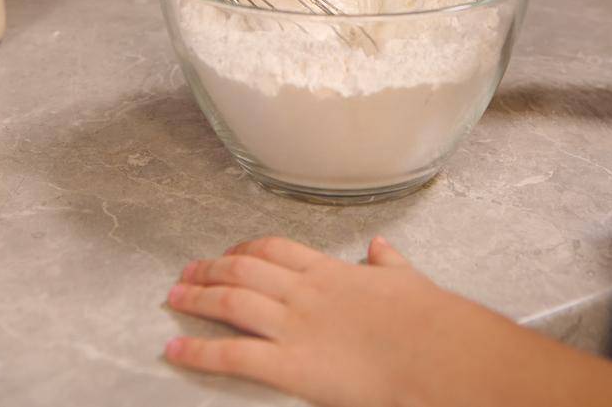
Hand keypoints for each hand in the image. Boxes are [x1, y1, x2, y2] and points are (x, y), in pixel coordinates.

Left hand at [164, 236, 543, 406]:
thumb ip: (389, 264)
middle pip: (243, 269)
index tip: (228, 252)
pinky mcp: (289, 364)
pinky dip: (199, 350)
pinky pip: (233, 354)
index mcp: (331, 272)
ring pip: (231, 301)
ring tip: (173, 298)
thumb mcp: (409, 281)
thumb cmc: (429, 322)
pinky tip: (175, 349)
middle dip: (210, 269)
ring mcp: (294, 326)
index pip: (274, 249)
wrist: (437, 353)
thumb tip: (381, 248)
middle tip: (186, 273)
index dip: (244, 249)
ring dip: (197, 298)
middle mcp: (305, 292)